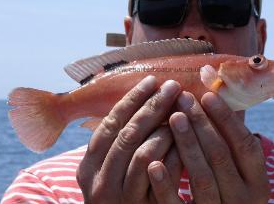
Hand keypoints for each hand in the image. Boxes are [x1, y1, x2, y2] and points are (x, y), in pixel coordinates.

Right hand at [76, 76, 182, 203]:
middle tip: (173, 86)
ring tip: (181, 112)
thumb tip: (142, 100)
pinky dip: (174, 155)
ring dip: (165, 130)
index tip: (151, 80)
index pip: (110, 124)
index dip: (131, 100)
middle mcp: (98, 182)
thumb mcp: (110, 168)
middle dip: (152, 106)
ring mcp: (120, 198)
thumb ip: (119, 142)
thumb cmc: (120, 193)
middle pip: (128, 133)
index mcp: (88, 166)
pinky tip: (185, 140)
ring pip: (144, 153)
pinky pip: (161, 176)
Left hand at [147, 91, 269, 203]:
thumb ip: (230, 136)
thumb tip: (216, 87)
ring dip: (187, 144)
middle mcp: (243, 199)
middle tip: (183, 99)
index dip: (226, 119)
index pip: (245, 145)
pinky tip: (154, 164)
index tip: (207, 96)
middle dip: (201, 124)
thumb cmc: (224, 184)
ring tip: (173, 117)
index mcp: (257, 182)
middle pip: (220, 156)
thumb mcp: (237, 167)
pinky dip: (166, 185)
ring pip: (202, 177)